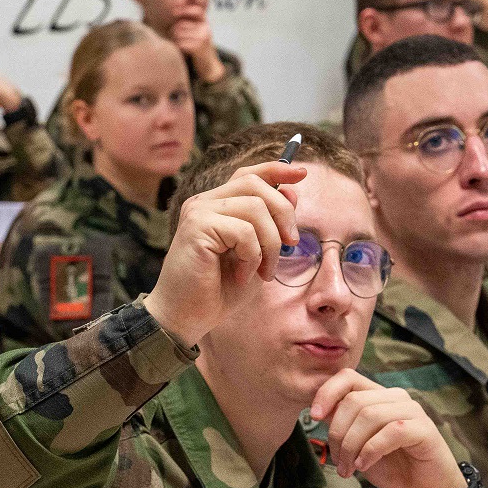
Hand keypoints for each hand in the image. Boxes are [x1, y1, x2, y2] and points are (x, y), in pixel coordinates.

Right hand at [143, 161, 303, 344]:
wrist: (185, 317)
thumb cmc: (218, 290)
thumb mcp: (256, 254)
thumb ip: (271, 224)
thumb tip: (292, 192)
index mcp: (218, 205)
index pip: (249, 175)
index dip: (277, 170)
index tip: (301, 174)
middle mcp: (205, 202)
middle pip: (256, 185)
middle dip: (284, 213)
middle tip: (290, 245)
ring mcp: (199, 212)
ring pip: (255, 207)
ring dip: (270, 244)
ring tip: (264, 272)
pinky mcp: (196, 227)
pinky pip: (244, 232)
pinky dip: (253, 257)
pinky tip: (244, 275)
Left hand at [168, 17, 225, 82]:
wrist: (210, 66)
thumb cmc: (200, 48)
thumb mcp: (198, 32)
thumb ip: (190, 22)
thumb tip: (174, 11)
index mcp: (205, 23)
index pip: (195, 11)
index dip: (184, 10)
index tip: (174, 12)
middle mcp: (205, 29)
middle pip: (181, 24)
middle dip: (175, 30)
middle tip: (175, 37)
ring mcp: (202, 38)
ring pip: (179, 33)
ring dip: (175, 39)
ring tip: (179, 43)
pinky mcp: (198, 47)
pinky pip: (180, 43)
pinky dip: (178, 46)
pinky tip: (182, 49)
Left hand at [309, 370, 466, 487]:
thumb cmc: (393, 465)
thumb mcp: (359, 444)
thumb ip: (343, 425)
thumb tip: (317, 411)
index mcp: (379, 396)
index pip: (348, 377)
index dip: (326, 392)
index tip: (313, 416)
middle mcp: (396, 398)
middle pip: (354, 401)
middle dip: (337, 434)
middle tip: (337, 462)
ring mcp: (412, 411)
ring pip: (369, 415)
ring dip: (351, 446)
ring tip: (349, 469)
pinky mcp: (424, 429)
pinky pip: (391, 432)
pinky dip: (371, 450)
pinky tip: (365, 466)